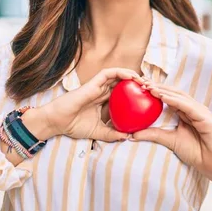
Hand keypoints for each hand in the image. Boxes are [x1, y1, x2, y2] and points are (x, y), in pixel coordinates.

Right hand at [24, 68, 141, 142]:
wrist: (58, 122)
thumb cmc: (74, 126)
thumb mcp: (99, 132)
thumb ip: (113, 134)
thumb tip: (129, 137)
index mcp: (105, 102)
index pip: (124, 95)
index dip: (137, 95)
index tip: (150, 100)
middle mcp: (103, 92)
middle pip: (125, 84)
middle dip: (139, 84)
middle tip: (153, 89)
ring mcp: (99, 86)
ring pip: (120, 75)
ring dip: (134, 76)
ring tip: (146, 82)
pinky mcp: (94, 82)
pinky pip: (110, 72)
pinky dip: (122, 72)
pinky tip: (132, 77)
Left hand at [131, 82, 211, 180]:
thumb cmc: (195, 152)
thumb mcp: (169, 140)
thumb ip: (153, 135)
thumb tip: (132, 134)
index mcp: (186, 111)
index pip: (169, 96)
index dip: (156, 90)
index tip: (139, 85)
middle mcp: (193, 108)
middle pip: (174, 93)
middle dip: (158, 86)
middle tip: (142, 82)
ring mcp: (200, 111)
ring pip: (180, 97)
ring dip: (164, 91)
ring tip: (149, 87)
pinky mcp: (205, 118)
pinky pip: (188, 107)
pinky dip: (175, 101)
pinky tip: (163, 97)